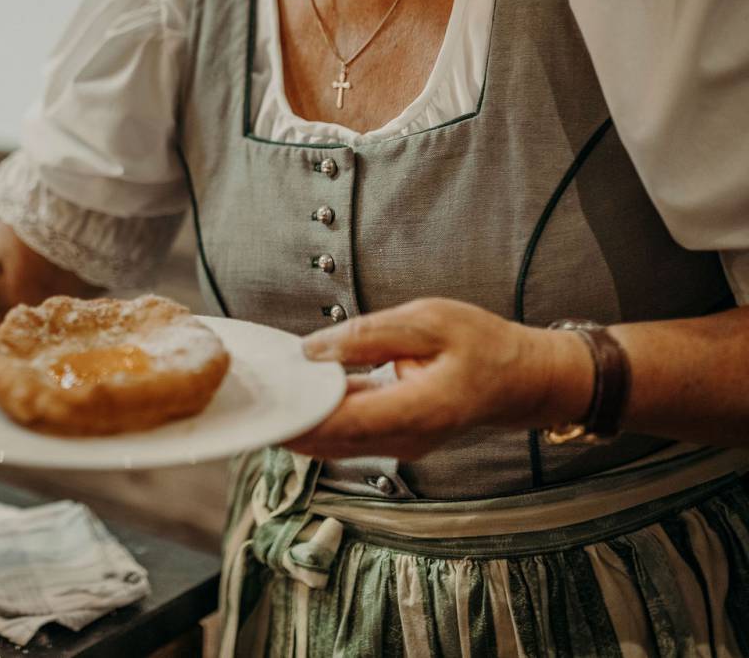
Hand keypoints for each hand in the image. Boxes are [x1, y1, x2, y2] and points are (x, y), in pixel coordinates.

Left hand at [284, 297, 590, 460]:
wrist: (524, 379)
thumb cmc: (484, 345)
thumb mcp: (428, 321)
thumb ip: (368, 335)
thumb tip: (312, 350)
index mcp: (418, 411)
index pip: (341, 423)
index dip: (296, 416)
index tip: (259, 402)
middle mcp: (404, 439)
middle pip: (327, 440)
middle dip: (284, 420)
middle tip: (241, 395)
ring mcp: (398, 444)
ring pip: (332, 442)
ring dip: (296, 421)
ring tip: (258, 392)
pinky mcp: (393, 438)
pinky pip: (346, 433)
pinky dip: (317, 417)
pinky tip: (293, 393)